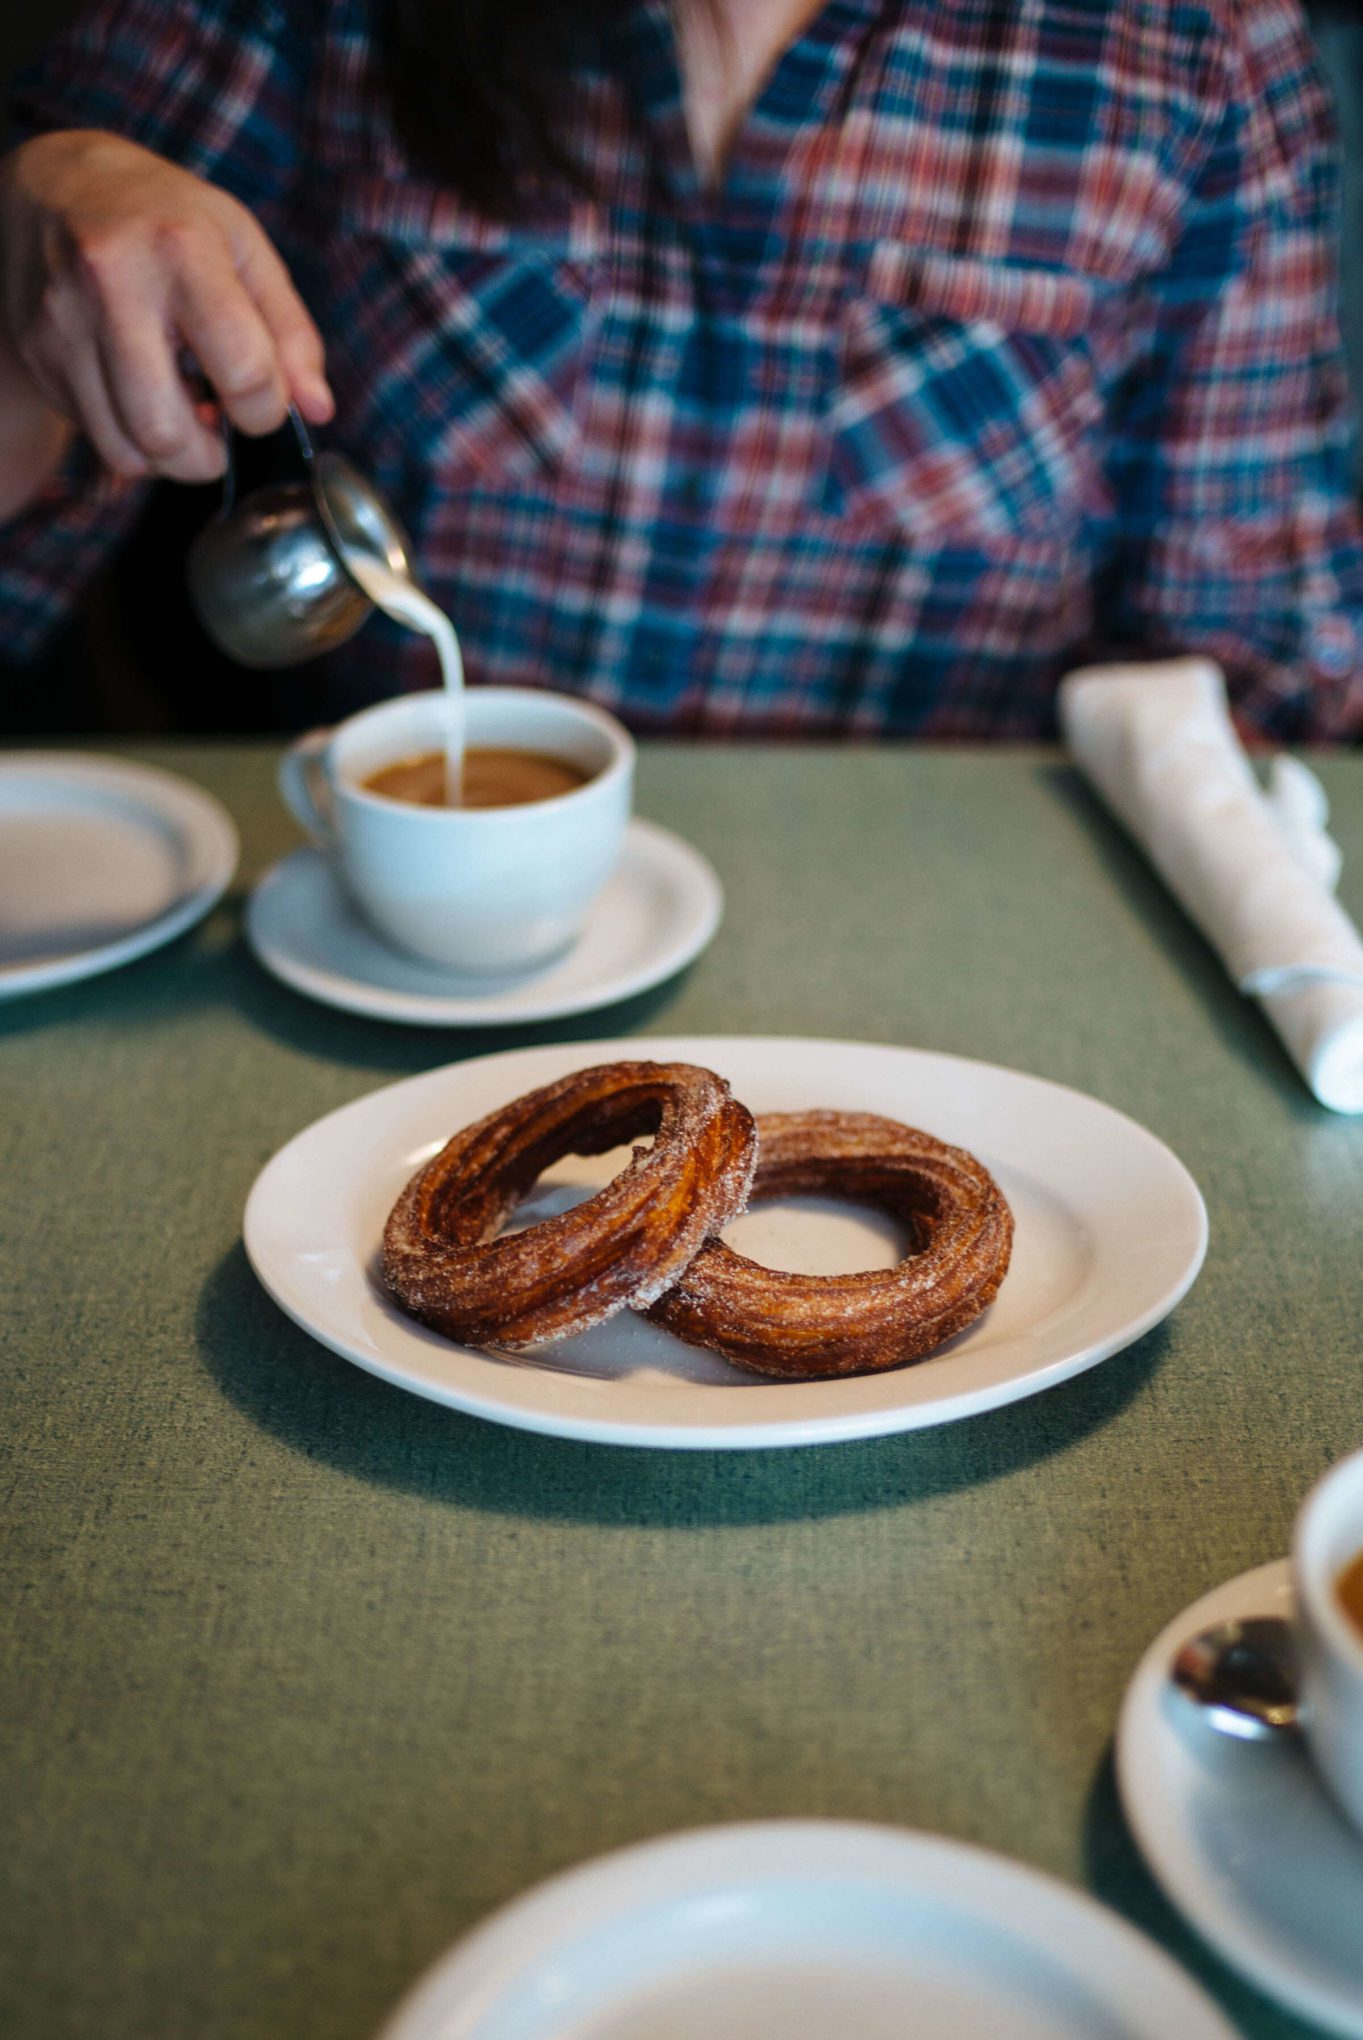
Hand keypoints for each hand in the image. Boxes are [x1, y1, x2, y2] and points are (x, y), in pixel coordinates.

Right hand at [0, 129, 333, 485]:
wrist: (54, 186)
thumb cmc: (166, 218)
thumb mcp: (243, 248)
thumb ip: (291, 331)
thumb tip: (317, 410)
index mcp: (181, 251)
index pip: (244, 373)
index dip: (267, 408)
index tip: (262, 398)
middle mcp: (111, 287)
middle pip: (167, 433)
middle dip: (209, 456)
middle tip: (218, 426)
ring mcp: (63, 326)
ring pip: (126, 452)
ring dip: (170, 457)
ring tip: (181, 410)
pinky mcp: (38, 356)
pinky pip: (96, 439)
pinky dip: (132, 441)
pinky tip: (143, 396)